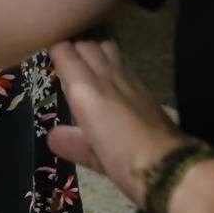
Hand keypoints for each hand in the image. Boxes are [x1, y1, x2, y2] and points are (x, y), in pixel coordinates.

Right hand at [47, 38, 189, 208]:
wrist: (171, 168)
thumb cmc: (124, 161)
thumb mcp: (94, 156)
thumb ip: (73, 142)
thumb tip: (54, 137)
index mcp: (86, 90)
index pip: (64, 51)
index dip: (53, 48)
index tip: (42, 53)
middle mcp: (107, 78)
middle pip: (86, 44)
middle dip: (72, 46)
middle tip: (62, 57)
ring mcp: (130, 82)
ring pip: (108, 47)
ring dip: (95, 50)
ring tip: (85, 61)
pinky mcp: (147, 90)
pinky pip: (124, 65)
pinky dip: (113, 65)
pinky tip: (110, 78)